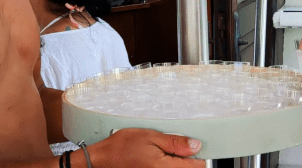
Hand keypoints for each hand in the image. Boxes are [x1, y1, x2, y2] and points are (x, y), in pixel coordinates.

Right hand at [90, 128, 204, 167]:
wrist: (103, 159)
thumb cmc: (122, 147)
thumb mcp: (150, 136)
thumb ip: (175, 142)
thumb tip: (195, 145)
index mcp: (165, 167)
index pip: (196, 166)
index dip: (198, 154)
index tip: (195, 146)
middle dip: (186, 159)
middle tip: (175, 147)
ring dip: (176, 163)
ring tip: (163, 153)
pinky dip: (167, 165)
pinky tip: (158, 159)